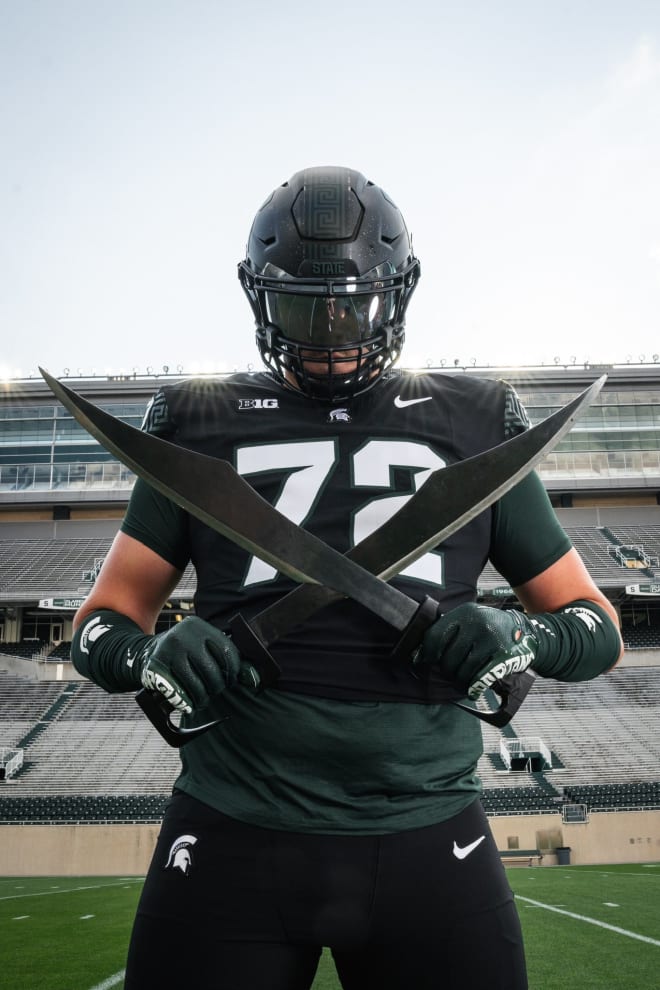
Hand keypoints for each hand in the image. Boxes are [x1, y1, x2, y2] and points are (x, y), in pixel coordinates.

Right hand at [138, 616, 259, 714]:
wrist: (144, 652)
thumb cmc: (183, 653)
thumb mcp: (204, 648)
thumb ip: (230, 660)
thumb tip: (255, 679)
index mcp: (199, 626)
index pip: (227, 652)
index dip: (233, 671)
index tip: (230, 681)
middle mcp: (184, 635)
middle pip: (212, 671)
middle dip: (216, 687)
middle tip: (213, 691)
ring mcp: (168, 650)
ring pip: (196, 685)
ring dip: (202, 699)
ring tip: (202, 700)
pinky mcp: (156, 667)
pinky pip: (179, 692)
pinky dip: (187, 703)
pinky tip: (189, 703)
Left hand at [416, 603, 537, 698]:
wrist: (526, 631)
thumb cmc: (490, 628)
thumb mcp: (470, 620)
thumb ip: (448, 632)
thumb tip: (419, 656)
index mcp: (465, 612)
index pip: (435, 635)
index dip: (427, 653)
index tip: (424, 662)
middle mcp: (477, 623)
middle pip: (448, 657)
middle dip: (447, 670)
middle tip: (450, 674)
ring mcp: (491, 639)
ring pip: (463, 670)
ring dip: (460, 680)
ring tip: (461, 681)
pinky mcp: (503, 656)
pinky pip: (481, 677)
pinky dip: (474, 688)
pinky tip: (472, 691)